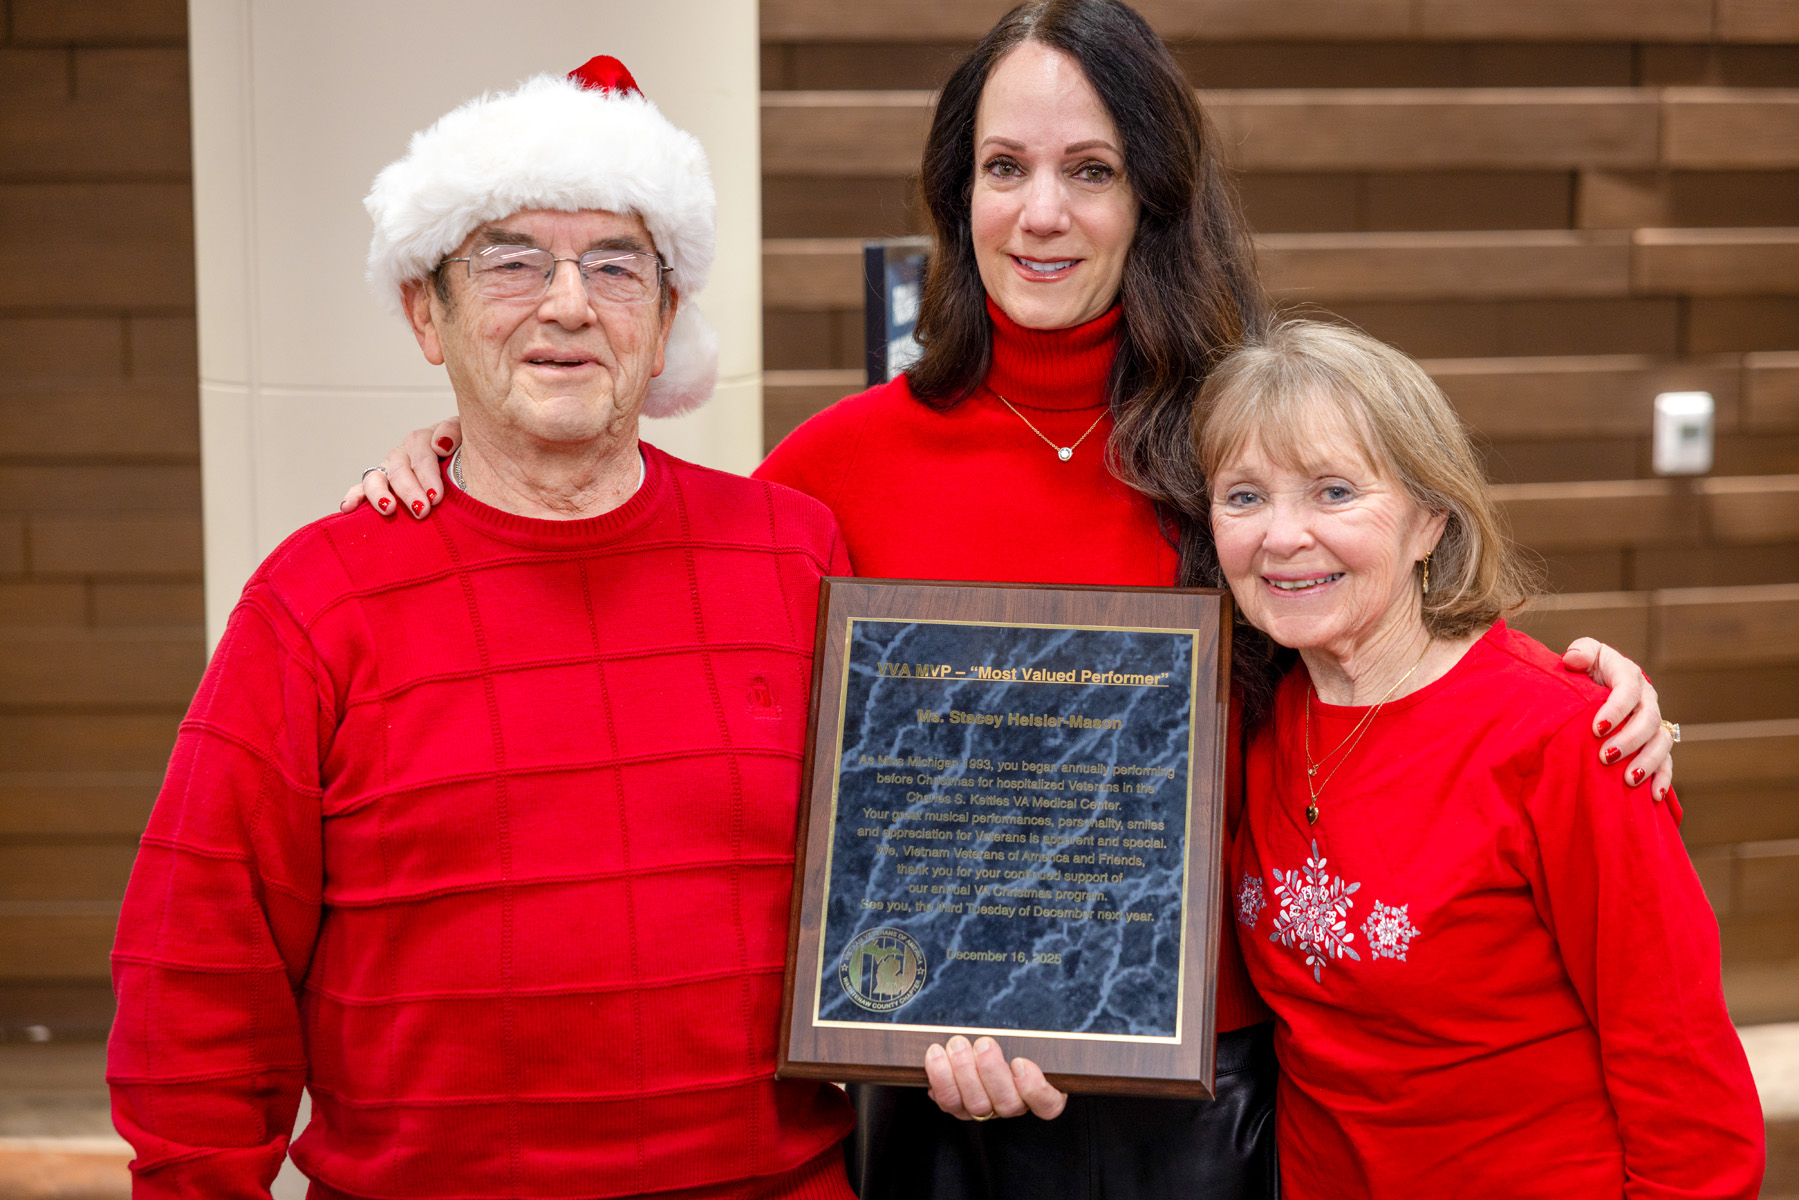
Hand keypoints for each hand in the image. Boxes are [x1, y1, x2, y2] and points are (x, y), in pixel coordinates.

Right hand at [339, 418, 460, 518]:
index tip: (437, 497)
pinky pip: (360, 490)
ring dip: (379, 494)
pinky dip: (353, 497)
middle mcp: (402, 454)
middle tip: (422, 510)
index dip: (428, 475)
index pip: (422, 454)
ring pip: (376, 478)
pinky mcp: (378, 487)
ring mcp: (387, 470)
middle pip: (399, 469)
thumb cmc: (464, 455)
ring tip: (388, 509)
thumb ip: (455, 432)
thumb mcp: (466, 437)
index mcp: (422, 441)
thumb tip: (439, 444)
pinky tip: (347, 508)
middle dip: (409, 490)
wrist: (463, 468)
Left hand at [924, 1035, 1066, 1121]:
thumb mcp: (1026, 1030)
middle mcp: (1014, 1104)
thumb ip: (1029, 1032)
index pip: (1048, 1104)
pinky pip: (949, 1101)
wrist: (977, 1039)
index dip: (1035, 1089)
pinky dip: (941, 1078)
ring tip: (957, 1044)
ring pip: (976, 1105)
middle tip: (983, 1044)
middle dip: (991, 1071)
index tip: (1020, 1062)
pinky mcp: (959, 1106)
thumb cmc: (1012, 1035)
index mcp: (1041, 1091)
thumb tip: (1036, 1010)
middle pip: (1007, 1104)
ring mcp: (986, 1109)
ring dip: (963, 1072)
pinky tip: (937, 1056)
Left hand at [1561, 638, 1674, 800]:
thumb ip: (1580, 653)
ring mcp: (1654, 722)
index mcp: (1628, 675)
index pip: (1628, 690)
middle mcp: (1647, 699)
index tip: (1597, 728)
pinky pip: (1666, 762)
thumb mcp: (1583, 655)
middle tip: (1605, 756)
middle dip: (1629, 740)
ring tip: (1629, 779)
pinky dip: (1662, 778)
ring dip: (1647, 762)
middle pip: (1648, 720)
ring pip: (1661, 742)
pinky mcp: (1655, 743)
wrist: (1593, 686)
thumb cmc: (1586, 669)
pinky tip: (1652, 795)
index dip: (1616, 709)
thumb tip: (1574, 660)